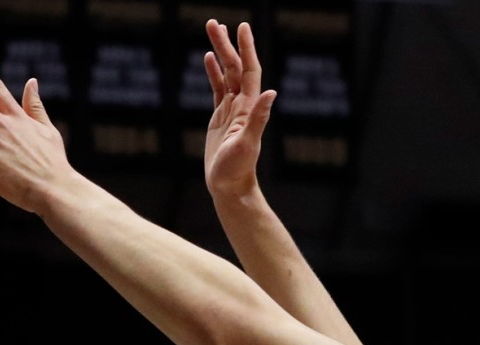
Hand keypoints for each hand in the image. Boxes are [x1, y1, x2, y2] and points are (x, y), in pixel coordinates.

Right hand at [204, 20, 276, 198]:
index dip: (246, 48)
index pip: (248, 70)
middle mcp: (242, 104)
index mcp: (248, 107)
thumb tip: (271, 93)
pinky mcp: (220, 118)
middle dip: (225, 44)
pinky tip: (208, 59)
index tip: (241, 26)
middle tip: (213, 23)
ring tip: (211, 31)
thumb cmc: (238, 168)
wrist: (229, 186)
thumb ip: (259, 118)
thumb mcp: (247, 143)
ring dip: (219, 52)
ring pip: (225, 74)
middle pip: (234, 67)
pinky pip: (217, 89)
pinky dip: (213, 72)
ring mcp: (231, 110)